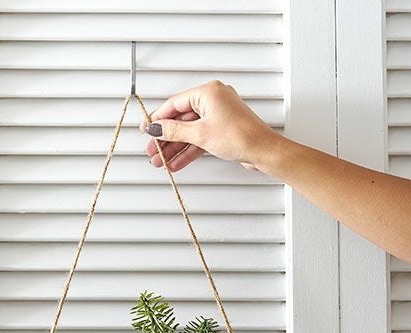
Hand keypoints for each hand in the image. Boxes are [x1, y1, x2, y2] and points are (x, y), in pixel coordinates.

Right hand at [139, 79, 282, 172]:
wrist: (262, 150)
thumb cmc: (241, 136)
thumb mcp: (200, 134)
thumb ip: (174, 131)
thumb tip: (157, 129)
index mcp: (208, 92)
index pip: (174, 103)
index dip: (158, 119)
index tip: (147, 130)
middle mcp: (213, 100)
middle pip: (181, 119)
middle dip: (165, 138)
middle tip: (153, 150)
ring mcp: (217, 116)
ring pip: (189, 132)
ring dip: (174, 148)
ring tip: (162, 161)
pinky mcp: (221, 130)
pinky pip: (199, 138)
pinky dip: (188, 150)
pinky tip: (176, 162)